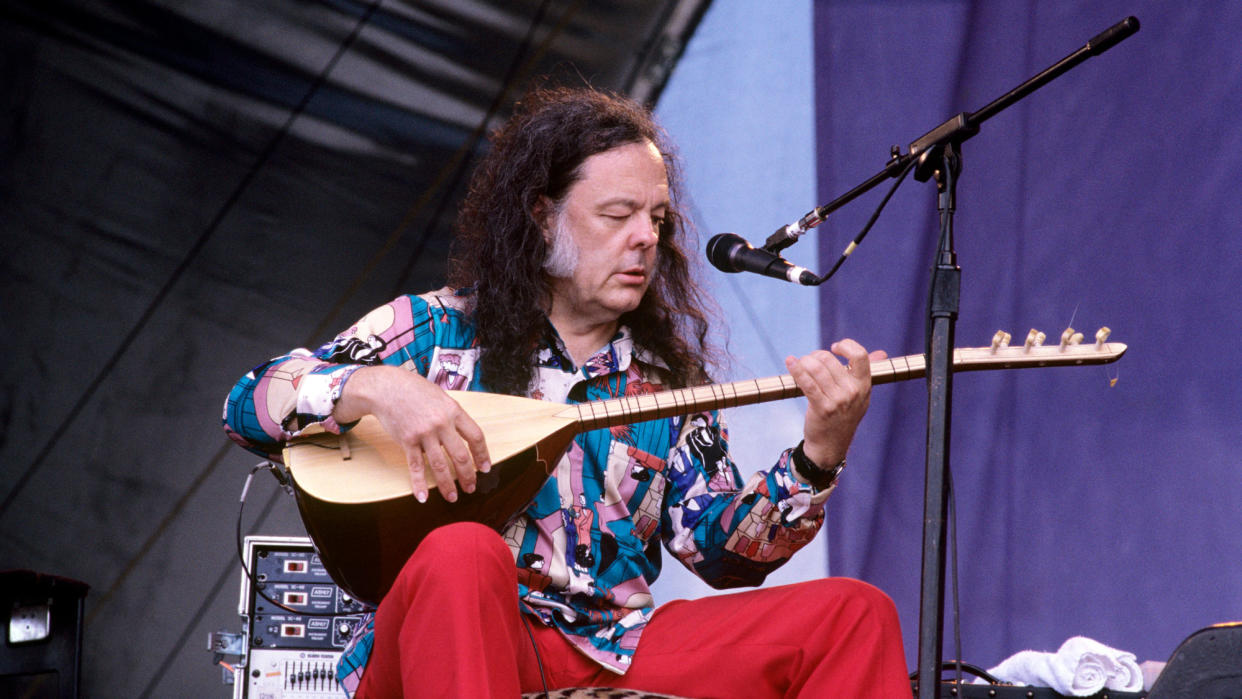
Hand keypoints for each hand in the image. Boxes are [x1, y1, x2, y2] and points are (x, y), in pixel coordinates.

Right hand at [333, 365, 489, 502]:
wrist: (386, 387)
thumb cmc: (414, 390)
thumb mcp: (441, 397)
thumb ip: (452, 415)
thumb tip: (463, 434)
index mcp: (454, 411)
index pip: (476, 436)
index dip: (482, 454)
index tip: (485, 468)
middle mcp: (441, 423)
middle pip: (460, 455)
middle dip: (467, 475)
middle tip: (471, 487)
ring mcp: (424, 433)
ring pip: (440, 465)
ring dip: (447, 485)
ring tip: (452, 497)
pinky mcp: (407, 441)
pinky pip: (416, 467)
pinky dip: (419, 484)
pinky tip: (423, 496)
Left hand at [784, 339, 886, 467]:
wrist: (831, 445)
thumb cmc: (844, 416)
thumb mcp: (860, 396)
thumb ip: (865, 374)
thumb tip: (881, 354)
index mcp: (864, 385)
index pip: (860, 355)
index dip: (846, 345)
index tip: (834, 348)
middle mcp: (853, 392)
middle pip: (830, 360)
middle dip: (815, 356)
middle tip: (810, 361)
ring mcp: (838, 401)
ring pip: (817, 369)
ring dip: (804, 361)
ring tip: (800, 363)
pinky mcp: (822, 408)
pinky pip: (807, 382)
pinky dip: (796, 369)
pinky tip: (790, 362)